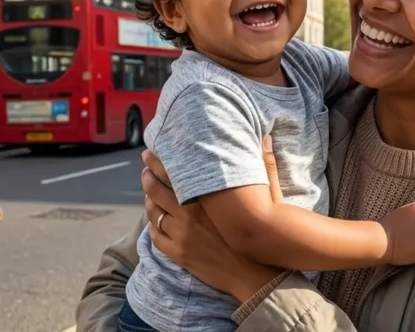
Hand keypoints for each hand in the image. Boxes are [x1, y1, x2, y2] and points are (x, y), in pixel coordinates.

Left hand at [140, 141, 283, 302]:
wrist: (257, 275)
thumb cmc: (264, 233)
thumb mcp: (268, 196)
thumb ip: (264, 165)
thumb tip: (265, 138)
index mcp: (207, 197)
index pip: (173, 172)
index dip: (158, 160)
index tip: (151, 152)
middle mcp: (190, 214)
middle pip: (156, 190)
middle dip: (148, 176)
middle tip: (146, 169)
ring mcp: (182, 236)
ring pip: (153, 212)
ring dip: (148, 200)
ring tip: (149, 193)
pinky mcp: (180, 255)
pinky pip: (156, 237)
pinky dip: (153, 225)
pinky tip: (156, 220)